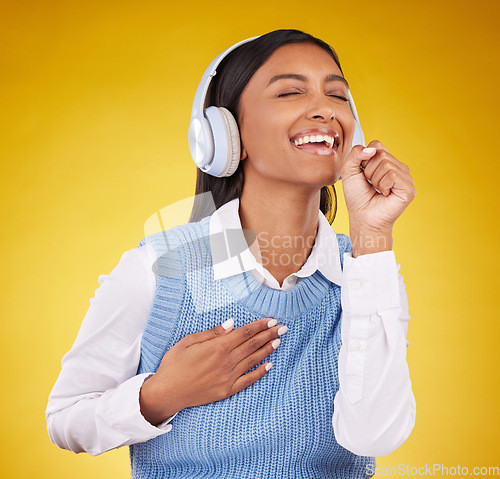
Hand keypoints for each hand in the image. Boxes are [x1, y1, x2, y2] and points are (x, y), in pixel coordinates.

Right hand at [139, 317, 285, 424]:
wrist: (167, 392)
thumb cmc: (174, 364)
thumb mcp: (189, 342)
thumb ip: (212, 333)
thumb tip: (232, 324)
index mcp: (217, 347)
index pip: (244, 333)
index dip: (259, 326)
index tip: (271, 320)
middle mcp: (226, 362)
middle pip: (252, 345)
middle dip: (268, 335)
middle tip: (282, 327)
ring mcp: (228, 377)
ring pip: (253, 361)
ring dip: (267, 350)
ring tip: (278, 341)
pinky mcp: (226, 390)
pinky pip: (248, 380)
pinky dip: (259, 373)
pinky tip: (269, 366)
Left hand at [340, 140, 415, 231]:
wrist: (362, 218)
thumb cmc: (357, 197)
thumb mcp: (349, 171)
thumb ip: (355, 154)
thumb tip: (371, 149)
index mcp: (386, 162)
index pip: (376, 145)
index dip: (364, 159)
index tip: (364, 174)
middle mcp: (398, 167)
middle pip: (380, 154)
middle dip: (368, 171)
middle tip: (371, 185)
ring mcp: (405, 177)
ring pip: (386, 164)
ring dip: (375, 180)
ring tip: (377, 190)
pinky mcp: (409, 188)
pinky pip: (392, 175)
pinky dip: (383, 185)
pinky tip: (384, 194)